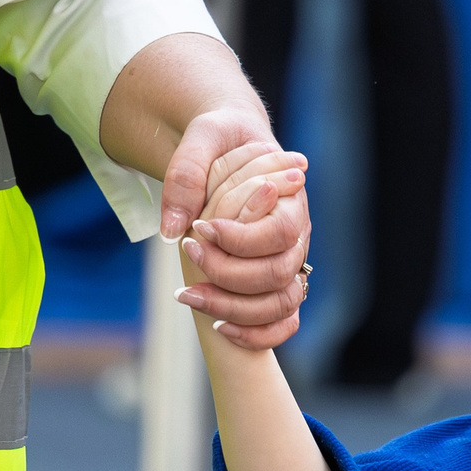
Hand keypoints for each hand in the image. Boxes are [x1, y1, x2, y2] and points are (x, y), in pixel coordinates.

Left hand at [160, 106, 310, 348]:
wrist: (227, 144)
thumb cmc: (218, 137)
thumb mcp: (201, 137)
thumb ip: (187, 174)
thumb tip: (174, 231)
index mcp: (288, 196)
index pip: (279, 232)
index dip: (240, 238)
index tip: (199, 229)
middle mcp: (296, 234)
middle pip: (279, 272)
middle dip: (228, 275)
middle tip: (187, 260)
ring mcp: (290, 261)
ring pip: (281, 302)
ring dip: (236, 309)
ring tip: (188, 297)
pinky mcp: (278, 282)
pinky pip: (284, 322)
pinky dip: (257, 334)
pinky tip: (218, 325)